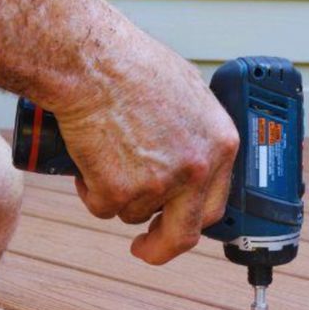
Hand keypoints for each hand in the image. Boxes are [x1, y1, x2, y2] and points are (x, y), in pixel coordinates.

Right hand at [53, 20, 238, 265]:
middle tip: (143, 247)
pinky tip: (87, 154)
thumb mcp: (186, 95)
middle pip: (184, 234)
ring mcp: (160, 184)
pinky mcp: (120, 192)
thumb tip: (188, 156)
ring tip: (103, 149)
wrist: (91, 61)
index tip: (176, 226)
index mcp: (220, 145)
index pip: (215, 203)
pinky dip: (89, 189)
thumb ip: (194, 134)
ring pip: (133, 213)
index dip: (193, 220)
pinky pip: (101, 207)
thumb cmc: (131, 64)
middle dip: (161, 247)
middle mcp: (197, 169)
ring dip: (116, 195)